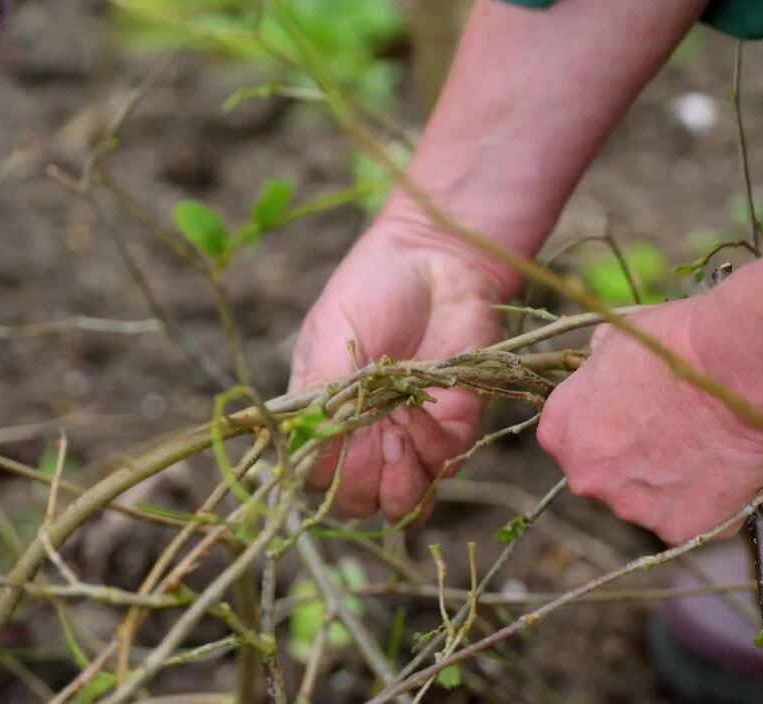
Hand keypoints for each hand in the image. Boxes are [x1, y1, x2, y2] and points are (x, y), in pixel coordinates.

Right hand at [290, 211, 510, 520]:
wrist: (436, 259)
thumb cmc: (373, 288)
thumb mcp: (329, 335)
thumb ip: (319, 394)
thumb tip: (306, 447)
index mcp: (326, 419)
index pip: (316, 480)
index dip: (325, 472)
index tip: (336, 433)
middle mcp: (368, 438)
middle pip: (359, 502)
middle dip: (364, 479)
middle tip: (372, 432)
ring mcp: (413, 437)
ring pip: (405, 502)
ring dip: (399, 478)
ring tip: (397, 429)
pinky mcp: (456, 425)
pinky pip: (443, 465)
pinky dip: (430, 446)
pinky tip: (420, 408)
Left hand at [536, 299, 762, 543]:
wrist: (735, 369)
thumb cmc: (677, 343)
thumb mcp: (617, 341)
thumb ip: (599, 369)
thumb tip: (602, 368)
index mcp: (560, 431)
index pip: (575, 438)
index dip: (609, 425)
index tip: (639, 413)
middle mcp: (585, 477)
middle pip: (608, 476)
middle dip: (636, 461)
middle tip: (677, 433)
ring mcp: (631, 508)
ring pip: (649, 502)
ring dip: (672, 484)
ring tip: (709, 448)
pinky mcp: (678, 528)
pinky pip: (693, 520)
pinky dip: (710, 503)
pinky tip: (728, 469)